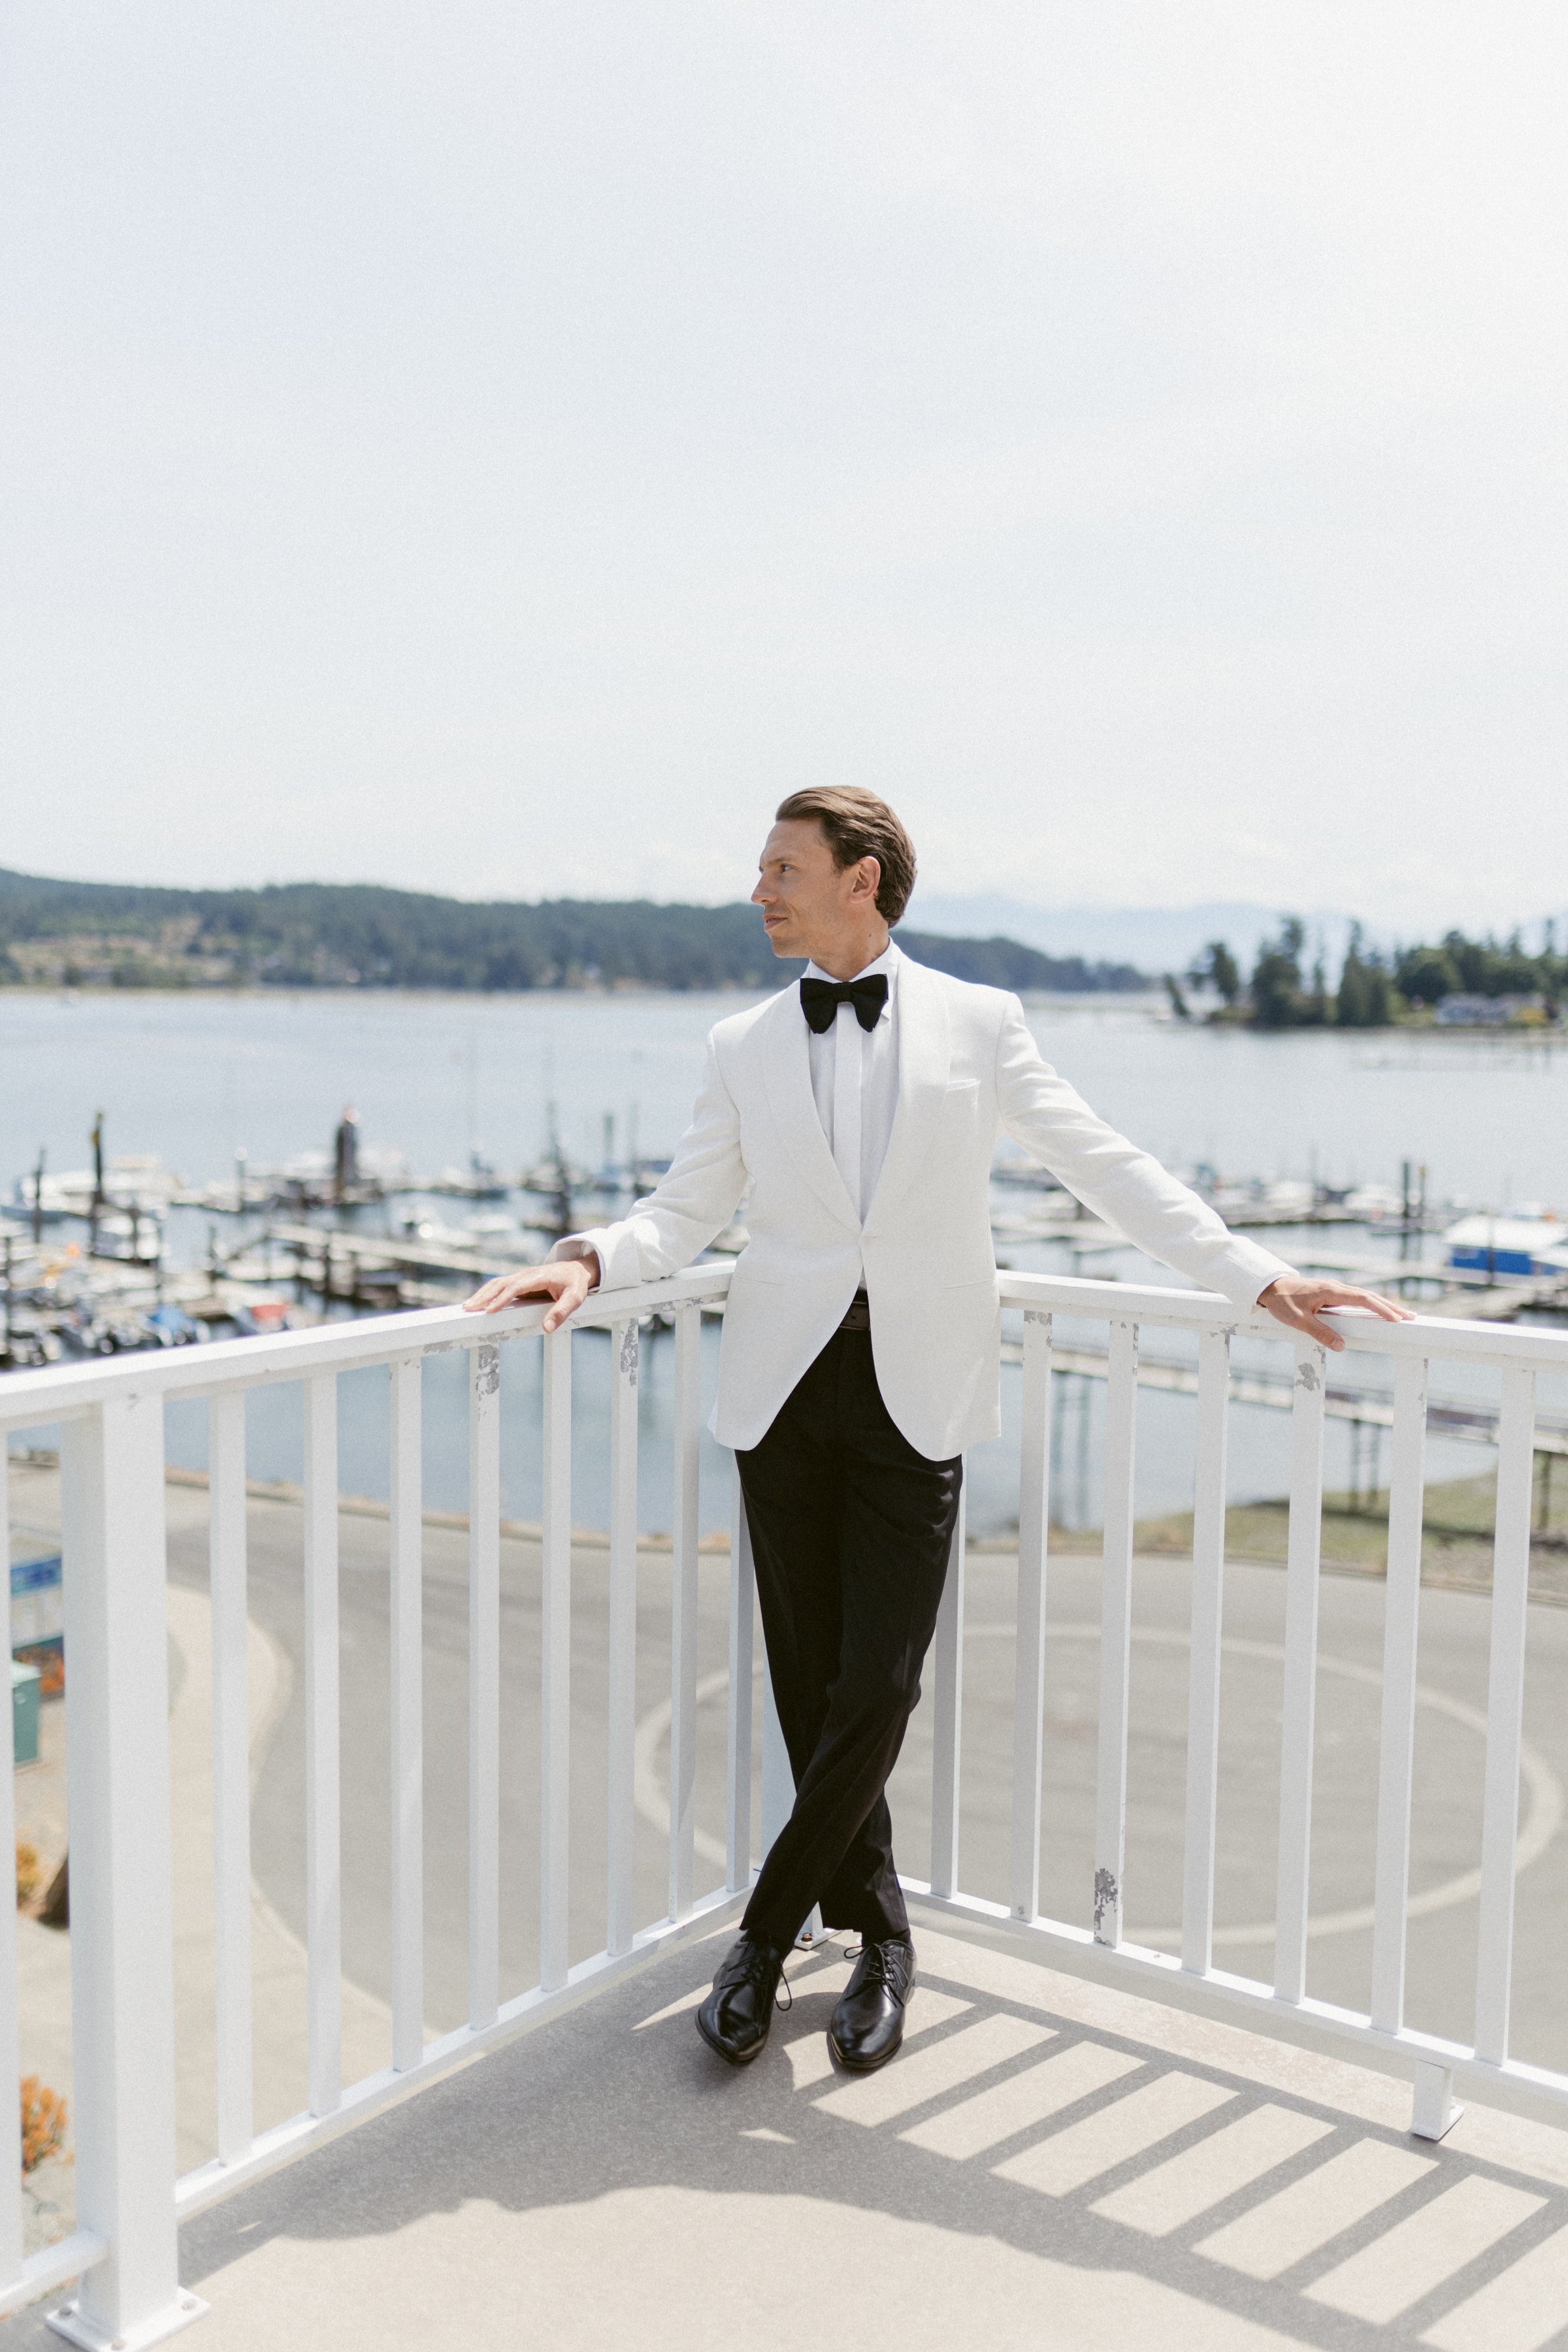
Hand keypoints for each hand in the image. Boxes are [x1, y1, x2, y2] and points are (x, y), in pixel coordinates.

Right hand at [463, 1254, 597, 1333]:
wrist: (577, 1270)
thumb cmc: (575, 1284)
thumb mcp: (574, 1299)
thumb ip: (561, 1313)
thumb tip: (546, 1328)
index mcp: (539, 1276)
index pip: (516, 1287)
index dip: (502, 1298)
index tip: (490, 1310)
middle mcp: (527, 1274)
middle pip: (501, 1283)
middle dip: (484, 1296)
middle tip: (469, 1308)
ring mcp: (521, 1277)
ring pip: (497, 1283)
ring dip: (482, 1294)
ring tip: (468, 1306)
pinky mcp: (520, 1282)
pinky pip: (501, 1286)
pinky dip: (488, 1293)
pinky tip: (479, 1302)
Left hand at [1257, 1273, 1414, 1351]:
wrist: (1270, 1287)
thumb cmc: (1283, 1303)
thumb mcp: (1298, 1321)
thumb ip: (1319, 1333)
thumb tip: (1341, 1346)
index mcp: (1330, 1291)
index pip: (1363, 1299)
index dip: (1381, 1309)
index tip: (1396, 1319)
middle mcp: (1336, 1288)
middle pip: (1370, 1296)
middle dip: (1391, 1307)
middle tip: (1411, 1318)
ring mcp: (1335, 1289)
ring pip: (1365, 1297)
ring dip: (1384, 1305)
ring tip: (1402, 1315)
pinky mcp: (1332, 1293)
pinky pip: (1357, 1298)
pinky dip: (1372, 1304)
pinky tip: (1379, 1312)